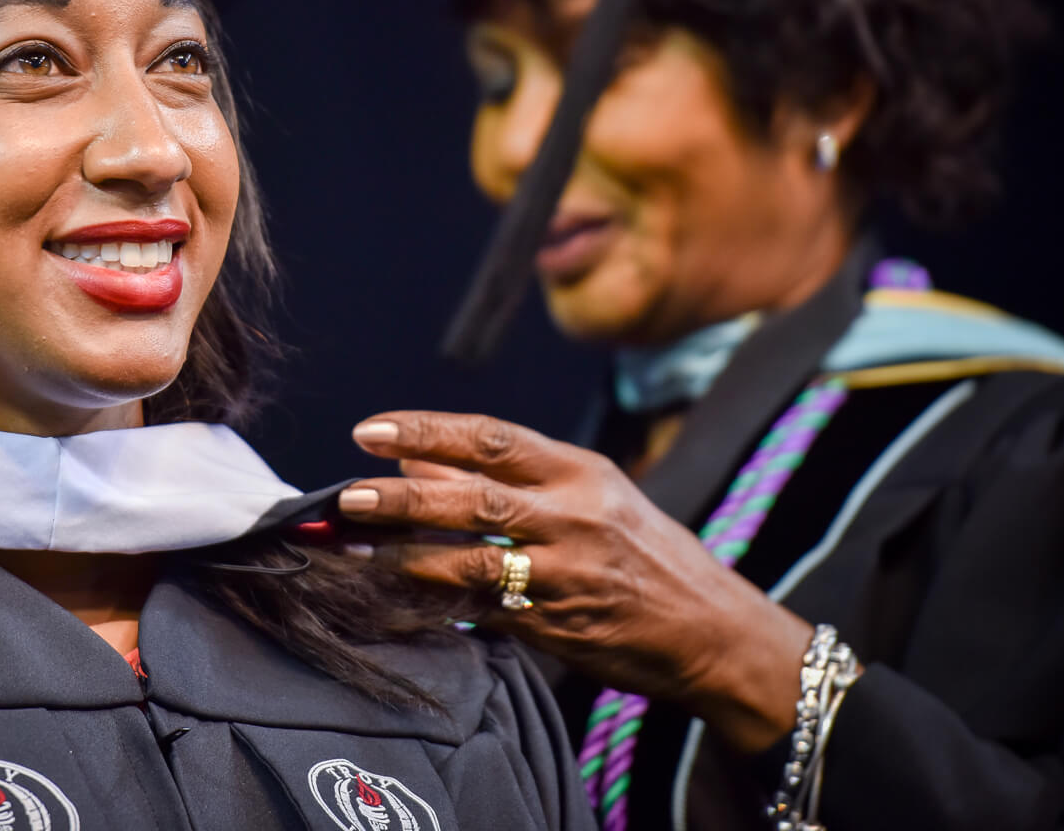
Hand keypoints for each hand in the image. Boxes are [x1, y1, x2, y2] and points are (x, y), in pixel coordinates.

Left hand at [341, 411, 810, 753]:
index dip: (427, 431)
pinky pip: (483, 614)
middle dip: (404, 495)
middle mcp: (575, 518)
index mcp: (583, 473)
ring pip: (471, 560)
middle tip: (349, 492)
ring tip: (358, 547)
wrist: (714, 633)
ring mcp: (566, 576)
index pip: (493, 438)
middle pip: (474, 497)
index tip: (371, 431)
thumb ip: (510, 478)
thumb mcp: (592, 497)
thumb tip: (419, 459)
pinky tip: (394, 598)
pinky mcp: (558, 628)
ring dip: (406, 555)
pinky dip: (436, 604)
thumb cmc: (647, 555)